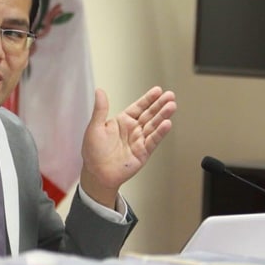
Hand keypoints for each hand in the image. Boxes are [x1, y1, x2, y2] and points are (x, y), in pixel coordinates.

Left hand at [80, 86, 176, 207]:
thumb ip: (100, 109)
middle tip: (170, 96)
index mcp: (121, 121)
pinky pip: (153, 140)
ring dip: (163, 116)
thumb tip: (99, 91)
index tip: (158, 90)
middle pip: (149, 114)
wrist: (97, 173)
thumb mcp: (95, 127)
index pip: (138, 107)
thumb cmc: (93, 152)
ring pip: (153, 126)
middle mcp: (132, 130)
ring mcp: (139, 140)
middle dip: (160, 105)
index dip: (148, 99)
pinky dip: (160, 132)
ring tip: (171, 106)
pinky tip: (167, 124)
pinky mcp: (143, 152)